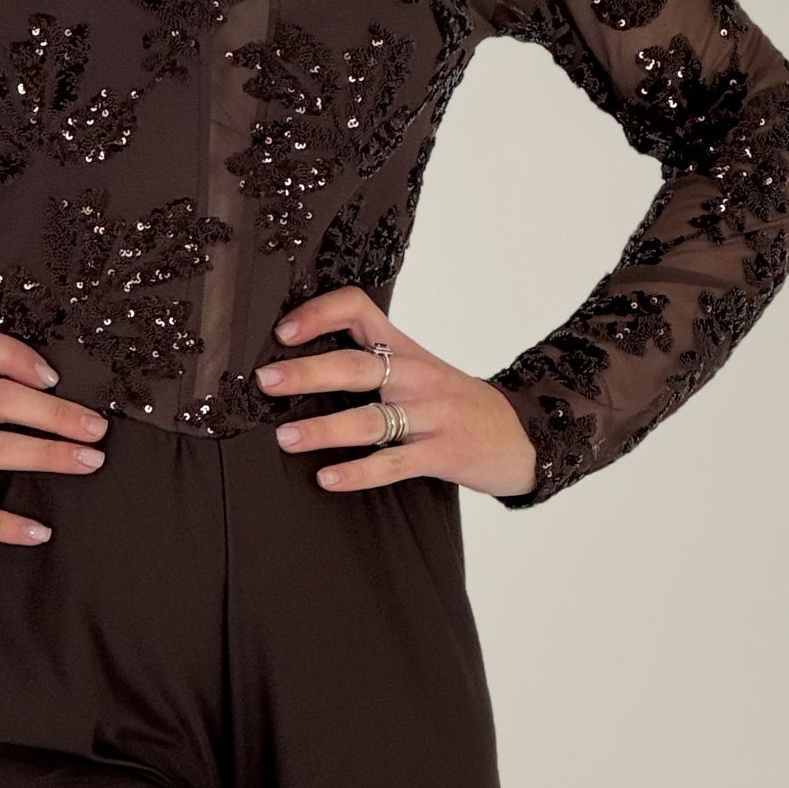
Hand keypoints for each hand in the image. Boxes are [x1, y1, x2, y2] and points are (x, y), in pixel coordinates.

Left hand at [254, 286, 537, 500]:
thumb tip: (299, 370)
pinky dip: (359, 472)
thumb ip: (372, 364)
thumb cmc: (456, 403)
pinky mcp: (443, 453)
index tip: (284, 331)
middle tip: (265, 381)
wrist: (523, 434)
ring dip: (324, 429)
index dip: (319, 313)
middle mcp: (415, 375)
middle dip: (307, 372)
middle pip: (355, 365)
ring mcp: (430, 415)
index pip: (359, 309)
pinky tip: (329, 478)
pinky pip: (394, 463)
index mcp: (404, 349)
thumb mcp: (418, 371)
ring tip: (286, 438)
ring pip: (370, 418)